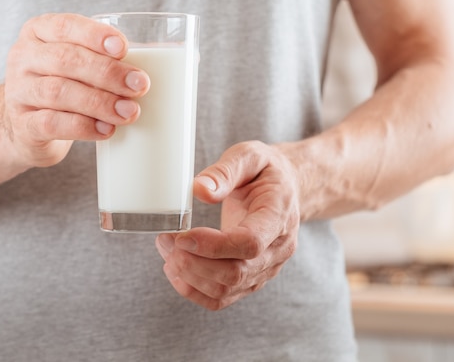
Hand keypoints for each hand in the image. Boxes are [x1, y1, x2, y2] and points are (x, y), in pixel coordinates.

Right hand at [3, 13, 149, 166]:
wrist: (28, 129)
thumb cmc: (66, 87)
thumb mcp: (77, 64)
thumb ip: (106, 56)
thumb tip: (170, 62)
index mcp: (38, 32)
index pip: (65, 26)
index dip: (94, 35)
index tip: (124, 48)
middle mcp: (23, 58)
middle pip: (66, 60)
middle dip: (107, 72)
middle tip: (140, 86)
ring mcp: (18, 93)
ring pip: (58, 92)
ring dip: (100, 102)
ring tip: (130, 112)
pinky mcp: (22, 126)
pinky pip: (51, 123)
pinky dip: (83, 127)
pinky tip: (106, 130)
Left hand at [155, 141, 299, 309]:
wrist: (286, 188)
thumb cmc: (266, 171)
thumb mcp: (249, 156)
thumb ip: (225, 171)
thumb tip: (199, 190)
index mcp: (278, 216)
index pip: (250, 243)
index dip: (213, 246)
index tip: (182, 236)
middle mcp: (277, 249)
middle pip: (236, 272)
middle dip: (193, 262)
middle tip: (166, 239)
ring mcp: (266, 267)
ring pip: (226, 288)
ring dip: (189, 275)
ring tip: (166, 249)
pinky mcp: (252, 277)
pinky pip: (223, 297)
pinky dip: (195, 290)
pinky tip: (175, 271)